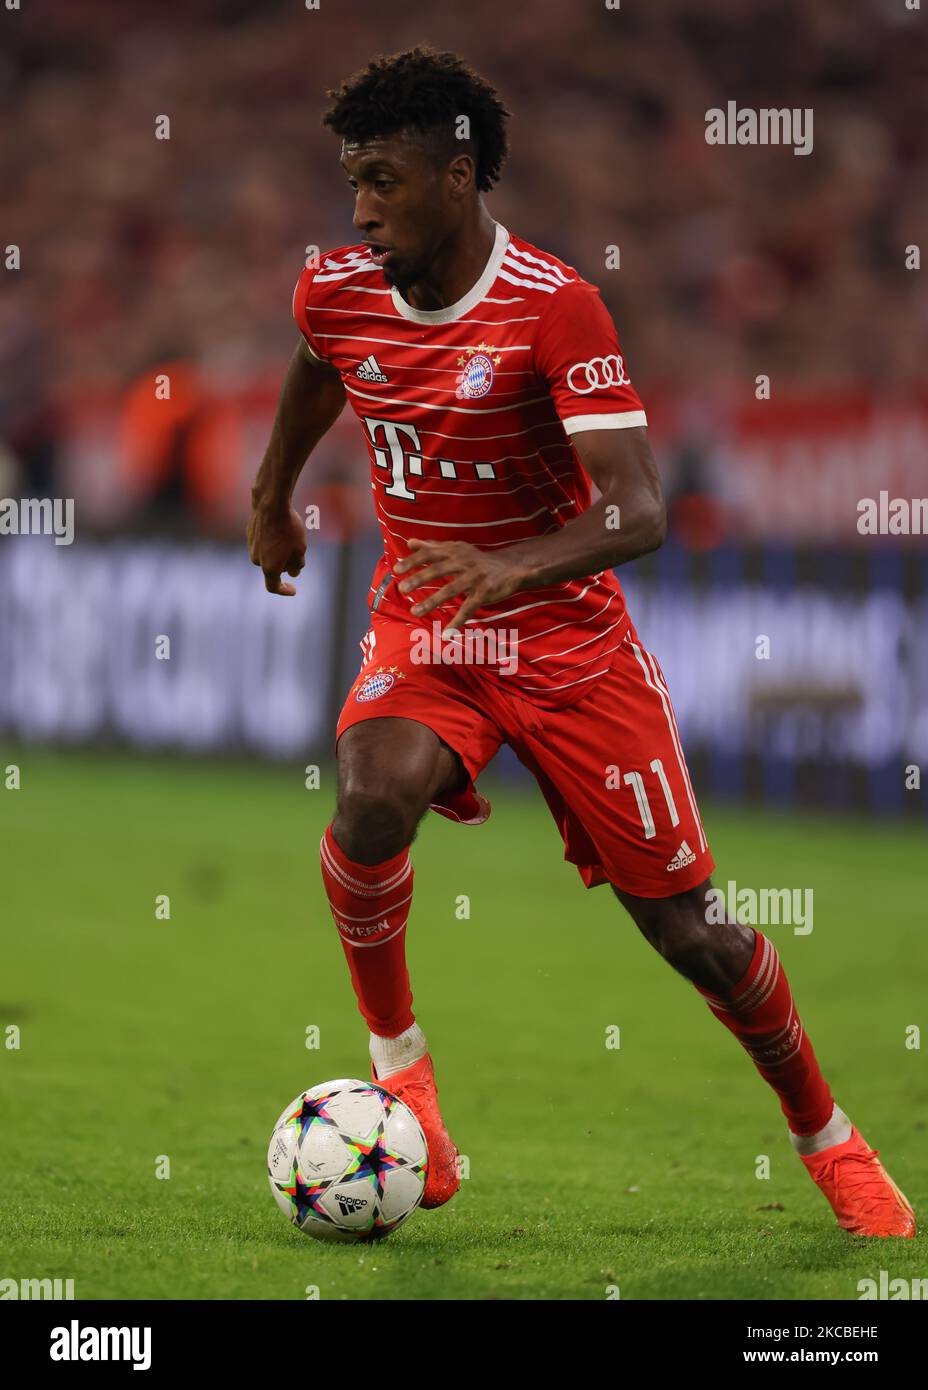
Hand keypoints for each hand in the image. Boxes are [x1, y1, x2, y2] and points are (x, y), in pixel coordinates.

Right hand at [246, 499, 306, 595]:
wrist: (270, 504)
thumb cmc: (288, 527)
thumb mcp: (300, 549)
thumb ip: (297, 564)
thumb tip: (293, 572)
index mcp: (269, 567)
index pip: (273, 587)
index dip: (283, 590)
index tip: (293, 589)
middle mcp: (257, 560)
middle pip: (273, 569)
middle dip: (286, 564)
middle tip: (298, 551)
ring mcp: (251, 547)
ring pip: (268, 555)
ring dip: (278, 552)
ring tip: (290, 535)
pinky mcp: (250, 535)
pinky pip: (263, 543)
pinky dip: (272, 541)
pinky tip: (280, 528)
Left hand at [394, 539, 528, 632]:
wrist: (510, 566)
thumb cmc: (476, 560)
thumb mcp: (456, 549)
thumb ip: (432, 547)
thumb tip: (410, 542)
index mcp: (454, 551)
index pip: (430, 553)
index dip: (413, 560)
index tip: (396, 569)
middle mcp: (464, 562)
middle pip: (438, 569)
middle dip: (419, 579)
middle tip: (402, 589)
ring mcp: (475, 577)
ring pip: (451, 589)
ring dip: (432, 601)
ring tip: (415, 611)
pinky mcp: (485, 592)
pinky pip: (469, 608)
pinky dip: (458, 622)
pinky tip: (446, 634)